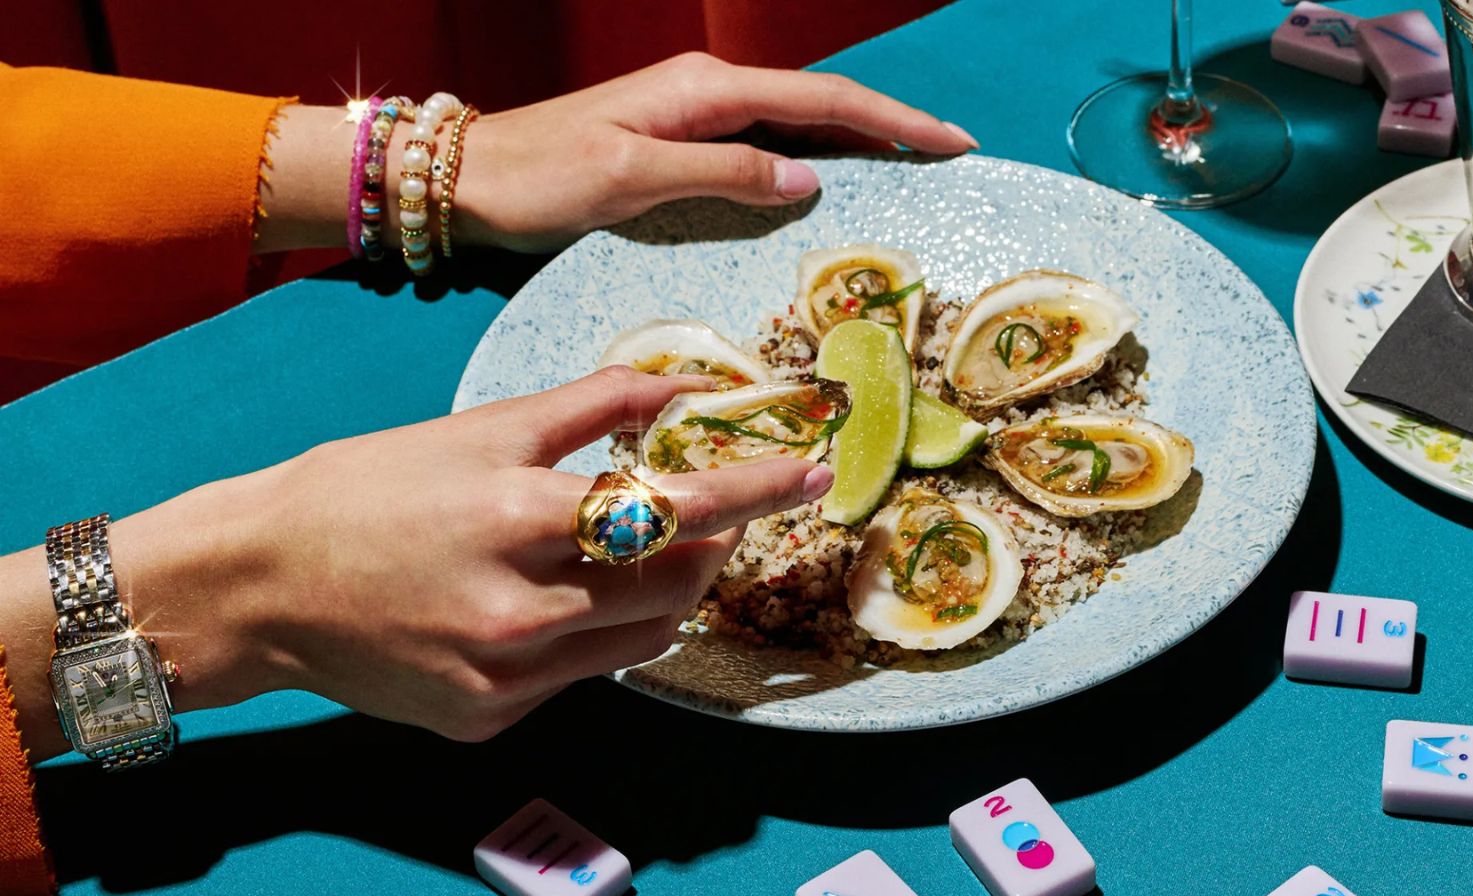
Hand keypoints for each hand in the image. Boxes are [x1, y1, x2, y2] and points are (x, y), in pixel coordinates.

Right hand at [0, 366, 829, 757]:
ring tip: (651, 552)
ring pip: (644, 636)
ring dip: (670, 590)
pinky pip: (587, 674)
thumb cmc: (362, 491)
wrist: (255, 589)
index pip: (672, 504)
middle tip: (725, 513)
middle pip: (673, 581)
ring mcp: (507, 675)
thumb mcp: (474, 430)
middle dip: (715, 543)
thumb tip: (681, 385)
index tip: (813, 473)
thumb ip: (589, 408)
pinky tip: (570, 601)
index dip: (754, 489)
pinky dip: (602, 632)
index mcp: (516, 518)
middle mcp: (520, 608)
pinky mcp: (491, 716)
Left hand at [456, 52, 978, 250]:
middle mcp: (708, 92)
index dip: (893, 119)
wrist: (469, 179)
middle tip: (952, 153)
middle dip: (892, 124)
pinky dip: (815, 155)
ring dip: (860, 139)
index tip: (950, 142)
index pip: (823, 97)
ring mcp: (695, 115)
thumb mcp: (630, 179)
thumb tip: (810, 178)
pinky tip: (839, 178)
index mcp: (704, 90)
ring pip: (800, 120)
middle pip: (823, 101)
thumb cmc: (540, 178)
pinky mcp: (681, 143)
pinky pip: (768, 143)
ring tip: (915, 166)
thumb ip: (723, 173)